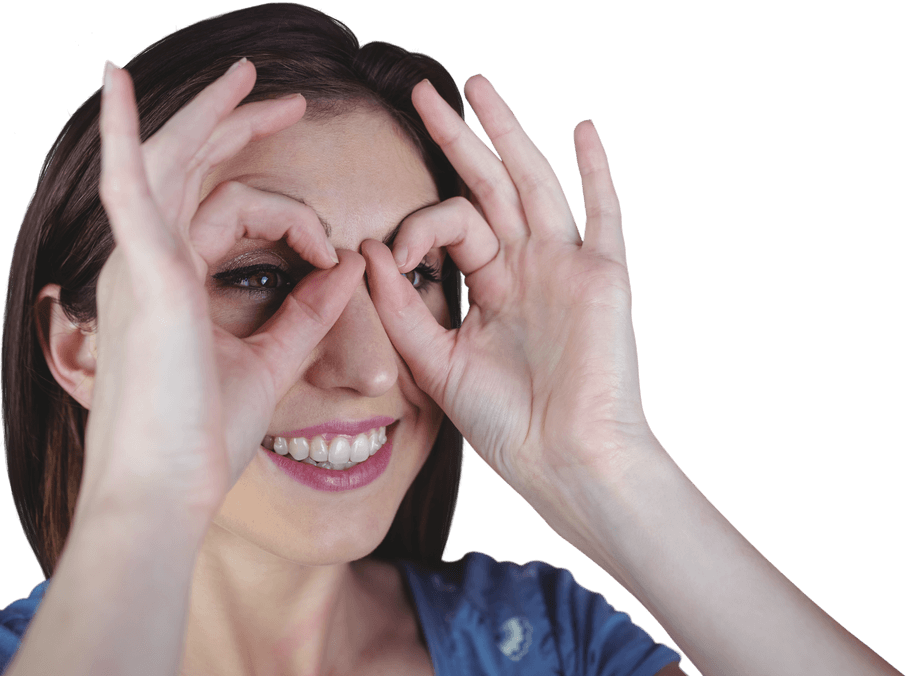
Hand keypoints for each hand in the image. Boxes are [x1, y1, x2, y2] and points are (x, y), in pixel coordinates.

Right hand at [81, 59, 362, 515]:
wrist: (166, 491)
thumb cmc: (202, 439)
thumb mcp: (268, 363)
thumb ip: (304, 315)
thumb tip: (345, 271)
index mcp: (177, 285)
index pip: (228, 215)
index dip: (289, 217)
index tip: (332, 250)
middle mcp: (150, 264)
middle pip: (194, 172)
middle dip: (238, 127)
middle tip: (286, 99)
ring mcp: (141, 264)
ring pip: (174, 163)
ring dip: (209, 114)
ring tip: (249, 75)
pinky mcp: (146, 272)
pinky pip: (127, 185)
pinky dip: (124, 133)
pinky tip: (118, 82)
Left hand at [362, 76, 657, 532]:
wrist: (565, 462)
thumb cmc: (506, 425)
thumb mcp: (435, 363)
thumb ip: (400, 307)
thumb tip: (366, 248)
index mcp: (488, 289)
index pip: (448, 227)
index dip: (414, 227)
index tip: (390, 251)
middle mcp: (525, 269)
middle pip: (487, 186)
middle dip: (455, 139)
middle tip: (422, 93)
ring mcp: (564, 267)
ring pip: (533, 184)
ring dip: (507, 134)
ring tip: (479, 88)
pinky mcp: (602, 275)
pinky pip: (604, 213)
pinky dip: (596, 172)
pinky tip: (580, 131)